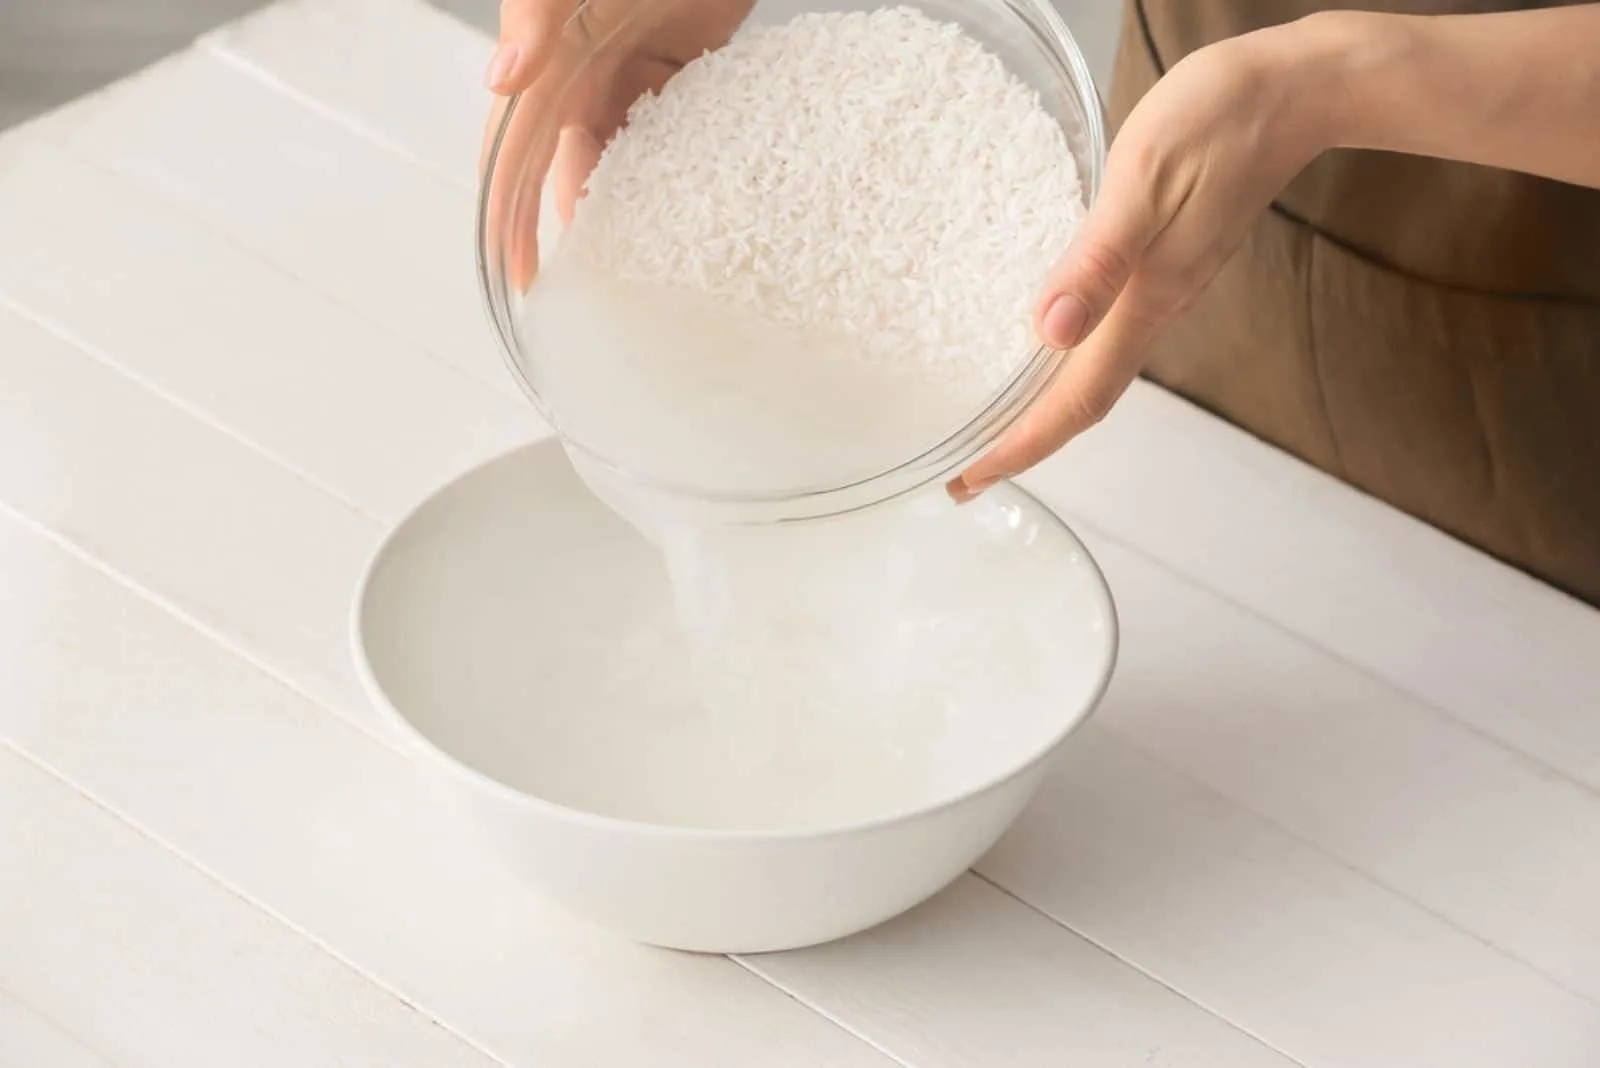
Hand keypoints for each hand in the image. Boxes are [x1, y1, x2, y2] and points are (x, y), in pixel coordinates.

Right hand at [482, 0, 751, 286]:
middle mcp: (581, 69)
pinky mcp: (682, 63)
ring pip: (623, 154)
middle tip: (593, 283)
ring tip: (642, 259)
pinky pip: (674, 127)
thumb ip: (533, 18)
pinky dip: (680, 163)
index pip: (515, 149)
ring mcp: (633, 68)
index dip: (510, 212)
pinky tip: (694, 203)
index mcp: (545, 57)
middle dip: (572, 221)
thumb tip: (500, 83)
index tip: (518, 273)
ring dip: (627, 202)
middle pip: (568, 162)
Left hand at [948, 19, 1338, 500]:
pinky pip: (1106, 334)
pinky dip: (1062, 360)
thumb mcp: (1144, 181)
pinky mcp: (1164, 264)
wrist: (1297, 92)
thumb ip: (1098, 260)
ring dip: (1040, 407)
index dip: (1021, 447)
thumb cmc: (1219, 122)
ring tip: (987, 425)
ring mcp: (1163, 290)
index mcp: (1146, 301)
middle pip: (1081, 402)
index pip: (1075, 401)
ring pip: (1093, 372)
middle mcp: (1155, 309)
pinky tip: (1037, 346)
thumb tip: (1050, 333)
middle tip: (961, 474)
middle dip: (1021, 443)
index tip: (968, 479)